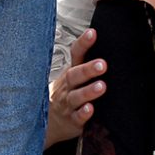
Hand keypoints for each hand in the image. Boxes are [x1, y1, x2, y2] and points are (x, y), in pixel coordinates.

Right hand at [45, 29, 107, 147]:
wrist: (48, 121)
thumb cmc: (66, 94)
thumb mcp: (73, 77)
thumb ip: (87, 62)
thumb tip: (105, 42)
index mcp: (71, 72)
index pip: (76, 54)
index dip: (83, 43)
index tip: (92, 33)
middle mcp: (68, 86)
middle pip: (75, 75)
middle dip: (88, 69)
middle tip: (102, 64)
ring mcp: (68, 103)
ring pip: (77, 96)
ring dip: (89, 91)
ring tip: (101, 86)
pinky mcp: (72, 120)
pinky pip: (77, 117)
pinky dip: (83, 113)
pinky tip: (90, 109)